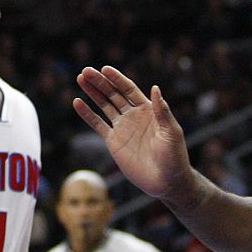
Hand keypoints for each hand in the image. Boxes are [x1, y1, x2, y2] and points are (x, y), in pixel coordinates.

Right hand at [74, 65, 193, 202]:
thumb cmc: (175, 157)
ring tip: (80, 79)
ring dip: (92, 92)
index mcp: (148, 110)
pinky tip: (77, 102)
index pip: (129, 89)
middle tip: (86, 71)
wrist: (167, 182)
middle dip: (100, 82)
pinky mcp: (113, 142)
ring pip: (104, 105)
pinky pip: (97, 124)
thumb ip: (162, 111)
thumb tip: (155, 88)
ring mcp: (122, 128)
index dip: (117, 79)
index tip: (104, 69)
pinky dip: (87, 114)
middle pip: (113, 94)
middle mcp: (133, 115)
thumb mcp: (171, 132)